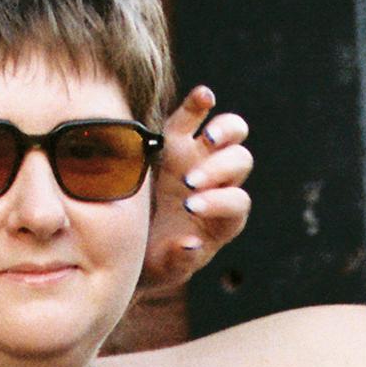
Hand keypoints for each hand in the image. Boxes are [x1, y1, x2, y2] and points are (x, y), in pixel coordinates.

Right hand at [137, 85, 252, 300]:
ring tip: (207, 140)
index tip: (190, 207)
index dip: (219, 201)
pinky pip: (194, 115)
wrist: (125, 243)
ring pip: (230, 135)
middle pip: (240, 162)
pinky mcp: (174, 139)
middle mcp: (217, 184)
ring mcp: (198, 158)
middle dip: (220, 170)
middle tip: (191, 182)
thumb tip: (191, 245)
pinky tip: (203, 97)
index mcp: (223, 218)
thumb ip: (178, 261)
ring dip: (224, 134)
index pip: (236, 202)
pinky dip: (201, 104)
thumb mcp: (163, 269)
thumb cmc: (151, 260)